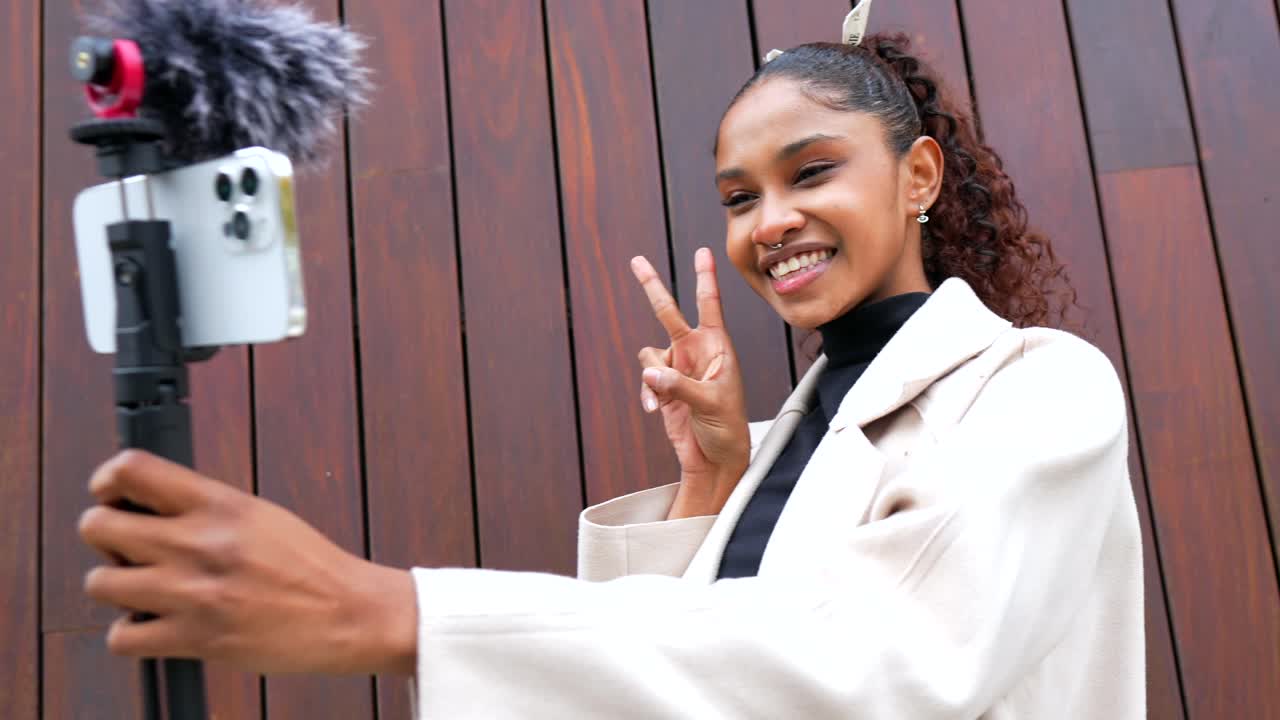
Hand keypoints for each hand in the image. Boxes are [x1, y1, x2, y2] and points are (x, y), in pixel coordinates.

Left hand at [78, 450, 416, 675]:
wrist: (347, 613)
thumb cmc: (310, 566)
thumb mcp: (260, 515)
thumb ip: (205, 507)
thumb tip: (149, 505)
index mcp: (219, 504)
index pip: (131, 469)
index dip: (107, 480)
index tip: (111, 494)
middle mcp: (198, 543)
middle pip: (97, 526)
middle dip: (106, 537)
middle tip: (129, 548)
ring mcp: (192, 593)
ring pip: (99, 583)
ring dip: (116, 587)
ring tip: (144, 590)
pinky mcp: (194, 639)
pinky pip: (121, 638)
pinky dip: (132, 634)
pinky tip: (156, 625)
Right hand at [632, 248, 748, 518]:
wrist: (715, 459)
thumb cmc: (727, 428)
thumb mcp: (710, 404)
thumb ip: (679, 385)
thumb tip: (651, 371)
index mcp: (717, 348)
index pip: (710, 305)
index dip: (705, 277)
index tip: (703, 252)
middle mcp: (696, 352)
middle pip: (668, 312)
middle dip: (652, 287)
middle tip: (636, 261)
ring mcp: (678, 369)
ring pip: (649, 355)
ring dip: (651, 375)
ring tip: (662, 399)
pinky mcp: (664, 388)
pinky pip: (645, 379)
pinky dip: (647, 394)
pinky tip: (656, 410)